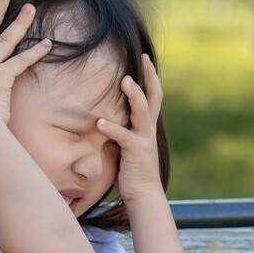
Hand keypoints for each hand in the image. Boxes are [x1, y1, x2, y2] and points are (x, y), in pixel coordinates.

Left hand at [98, 54, 163, 202]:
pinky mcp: (136, 152)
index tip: (145, 58)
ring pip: (143, 112)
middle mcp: (148, 129)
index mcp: (146, 126)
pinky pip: (124, 137)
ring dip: (134, 96)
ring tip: (125, 81)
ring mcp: (144, 140)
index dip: (150, 77)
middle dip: (149, 77)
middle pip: (153, 97)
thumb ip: (119, 129)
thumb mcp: (125, 145)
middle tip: (143, 58)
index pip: (153, 96)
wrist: (143, 195)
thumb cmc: (131, 170)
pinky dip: (112, 128)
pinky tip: (100, 121)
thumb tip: (100, 114)